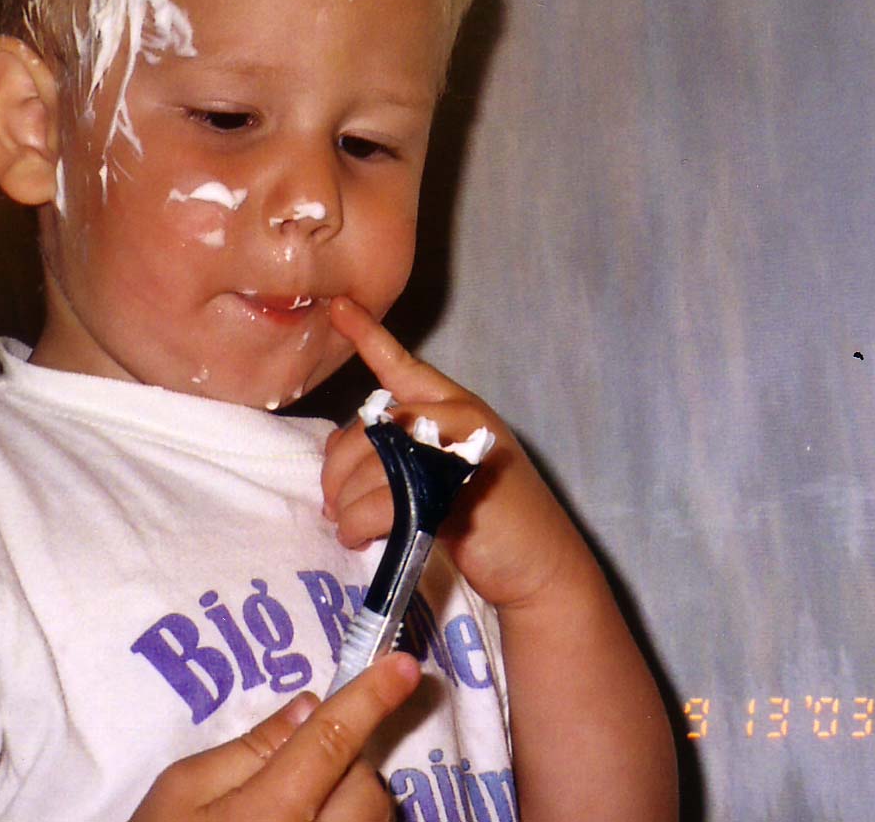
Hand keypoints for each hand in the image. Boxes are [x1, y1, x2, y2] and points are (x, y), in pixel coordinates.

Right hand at [128, 651, 420, 821]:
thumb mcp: (180, 793)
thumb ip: (247, 748)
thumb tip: (307, 708)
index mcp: (270, 813)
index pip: (331, 740)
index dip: (371, 697)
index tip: (405, 666)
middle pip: (366, 787)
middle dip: (346, 767)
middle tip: (302, 773)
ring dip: (349, 805)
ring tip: (301, 812)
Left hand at [321, 296, 591, 610]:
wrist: (543, 566)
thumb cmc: (491, 519)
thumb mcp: (445, 469)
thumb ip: (400, 448)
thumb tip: (340, 448)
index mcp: (455, 405)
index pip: (403, 364)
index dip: (368, 335)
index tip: (338, 307)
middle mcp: (457, 418)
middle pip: (370, 427)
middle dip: (338, 469)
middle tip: (331, 504)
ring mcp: (459, 453)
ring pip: (373, 466)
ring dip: (347, 504)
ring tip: (347, 526)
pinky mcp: (456, 495)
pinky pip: (385, 502)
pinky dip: (361, 523)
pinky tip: (360, 537)